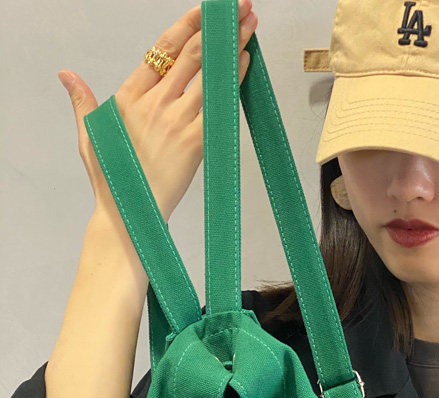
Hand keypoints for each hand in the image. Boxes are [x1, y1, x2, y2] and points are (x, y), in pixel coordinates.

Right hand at [58, 0, 257, 222]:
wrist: (129, 215)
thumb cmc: (112, 178)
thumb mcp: (90, 134)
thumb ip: (83, 101)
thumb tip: (67, 75)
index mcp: (130, 96)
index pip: (162, 49)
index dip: (186, 24)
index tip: (205, 9)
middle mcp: (155, 104)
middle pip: (191, 55)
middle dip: (217, 27)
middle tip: (239, 6)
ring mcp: (176, 122)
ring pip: (208, 75)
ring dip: (233, 48)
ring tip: (250, 25)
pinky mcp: (194, 143)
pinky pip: (219, 106)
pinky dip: (233, 82)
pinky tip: (246, 64)